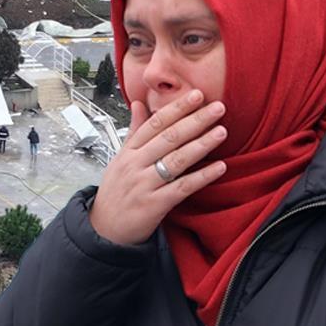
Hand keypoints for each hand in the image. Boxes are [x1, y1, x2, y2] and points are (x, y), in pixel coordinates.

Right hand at [89, 91, 227, 245]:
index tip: (196, 95)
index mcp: (128, 152)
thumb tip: (138, 103)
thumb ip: (133, 132)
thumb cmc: (115, 192)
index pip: (155, 123)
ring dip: (201, 144)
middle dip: (195, 120)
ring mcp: (144, 185)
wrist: (103, 229)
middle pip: (168, 137)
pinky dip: (201, 177)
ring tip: (221, 131)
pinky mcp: (154, 205)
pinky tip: (219, 167)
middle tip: (218, 107)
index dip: (177, 108)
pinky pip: (181, 188)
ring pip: (176, 160)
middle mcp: (135, 165)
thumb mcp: (120, 159)